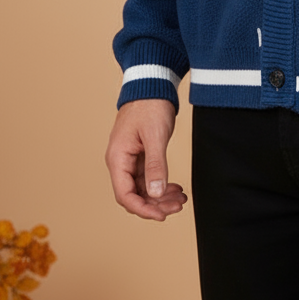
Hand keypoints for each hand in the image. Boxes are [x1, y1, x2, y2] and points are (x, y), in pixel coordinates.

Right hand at [105, 98, 187, 220]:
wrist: (152, 83)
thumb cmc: (150, 106)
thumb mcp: (155, 136)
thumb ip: (155, 165)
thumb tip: (155, 194)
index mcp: (117, 158)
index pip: (125, 195)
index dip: (142, 209)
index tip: (162, 216)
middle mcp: (120, 161)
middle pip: (134, 194)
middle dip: (156, 204)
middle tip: (178, 207)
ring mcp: (130, 159)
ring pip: (143, 187)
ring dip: (160, 196)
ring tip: (181, 199)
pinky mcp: (140, 154)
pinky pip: (149, 177)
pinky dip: (161, 184)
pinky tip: (176, 188)